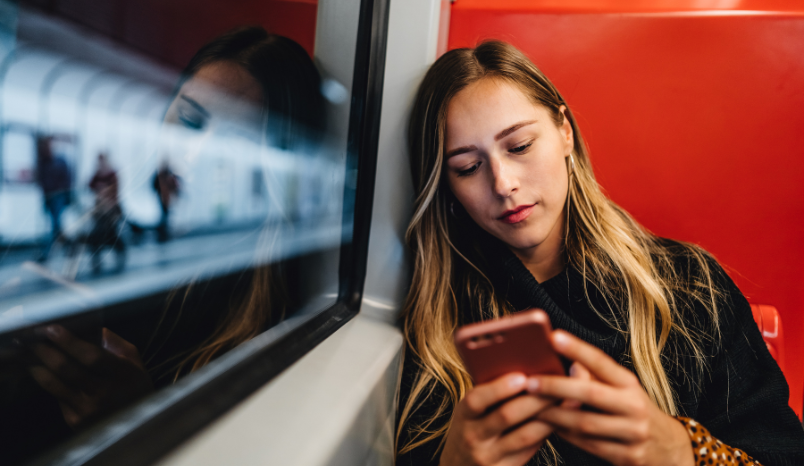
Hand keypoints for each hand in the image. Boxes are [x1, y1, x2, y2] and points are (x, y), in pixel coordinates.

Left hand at [29, 325, 153, 428]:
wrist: (137, 422)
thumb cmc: (135, 385)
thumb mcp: (133, 360)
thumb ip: (113, 342)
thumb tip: (88, 326)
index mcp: (121, 374)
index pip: (91, 356)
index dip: (69, 342)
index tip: (51, 328)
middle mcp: (103, 394)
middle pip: (66, 369)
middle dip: (45, 351)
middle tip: (31, 339)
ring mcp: (87, 410)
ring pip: (54, 384)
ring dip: (37, 367)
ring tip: (27, 354)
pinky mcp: (76, 422)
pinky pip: (56, 397)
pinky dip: (48, 382)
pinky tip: (41, 371)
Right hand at [438, 373, 553, 465]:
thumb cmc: (470, 429)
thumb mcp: (469, 413)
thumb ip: (488, 396)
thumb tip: (524, 371)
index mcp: (463, 416)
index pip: (476, 400)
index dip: (498, 388)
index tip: (521, 377)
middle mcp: (473, 436)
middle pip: (506, 415)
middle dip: (534, 398)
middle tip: (556, 384)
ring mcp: (489, 456)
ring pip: (525, 435)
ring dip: (548, 417)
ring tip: (564, 401)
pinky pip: (530, 449)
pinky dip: (546, 433)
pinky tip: (559, 420)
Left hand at [529, 330, 693, 465]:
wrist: (670, 449)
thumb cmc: (634, 411)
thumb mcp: (622, 390)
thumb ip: (596, 378)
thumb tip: (568, 365)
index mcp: (630, 384)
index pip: (602, 362)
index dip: (578, 349)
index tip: (554, 337)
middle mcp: (634, 406)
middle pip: (591, 393)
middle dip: (556, 387)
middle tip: (530, 381)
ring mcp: (633, 433)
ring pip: (585, 423)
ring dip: (554, 415)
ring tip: (530, 407)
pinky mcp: (628, 456)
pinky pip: (587, 445)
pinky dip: (565, 435)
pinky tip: (548, 426)